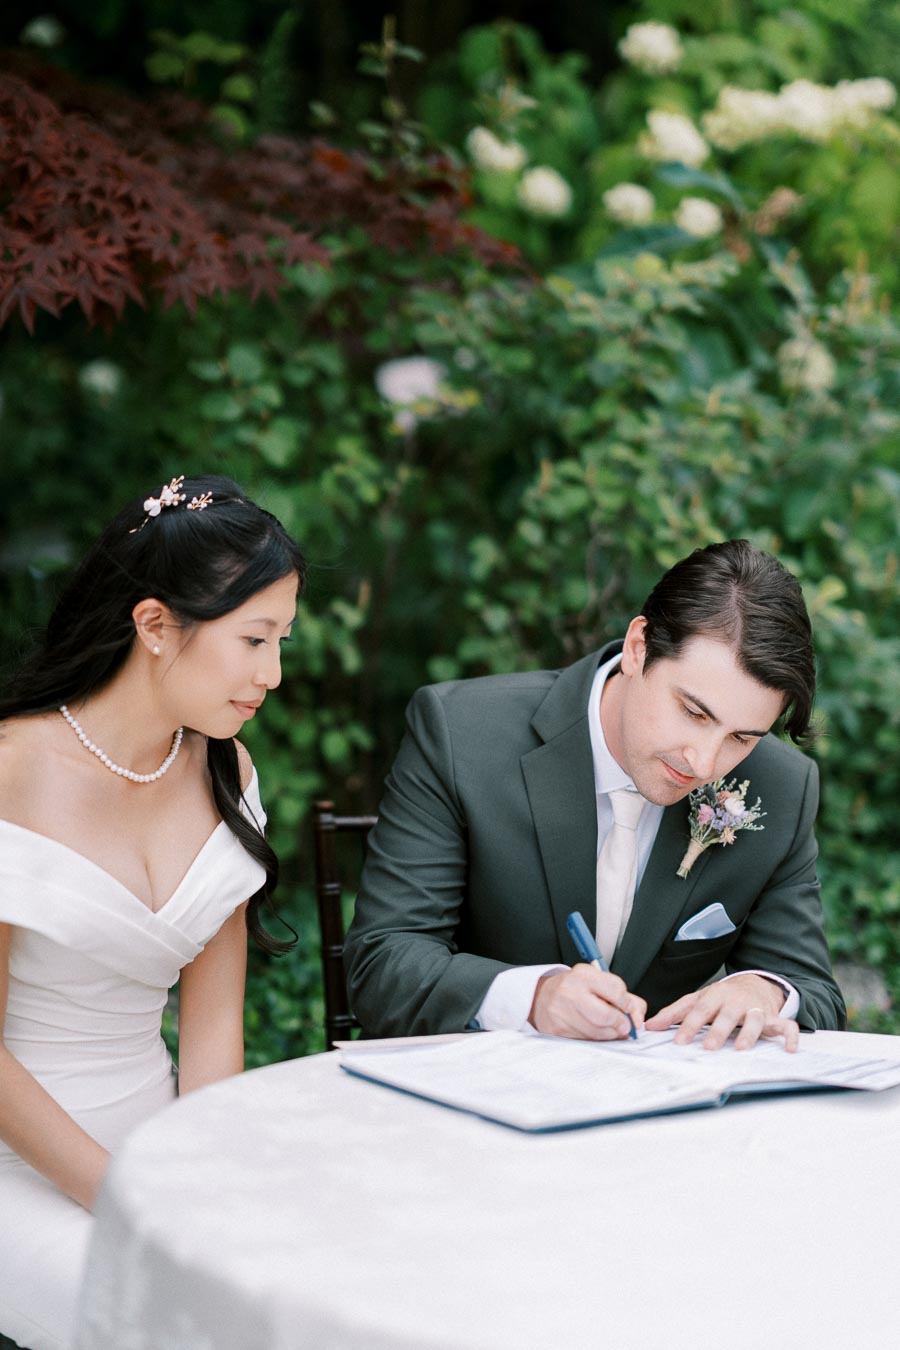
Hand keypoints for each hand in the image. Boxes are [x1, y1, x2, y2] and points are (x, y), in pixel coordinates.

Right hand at [529, 965, 646, 1040]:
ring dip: (610, 1035)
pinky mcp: (557, 1030)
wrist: (542, 998)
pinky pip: (585, 1040)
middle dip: (620, 1024)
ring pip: (597, 1032)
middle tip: (624, 1027)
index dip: (627, 1004)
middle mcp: (570, 990)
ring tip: (610, 1029)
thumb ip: (624, 997)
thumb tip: (637, 1019)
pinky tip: (593, 1032)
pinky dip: (595, 1040)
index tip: (628, 1009)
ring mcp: (561, 1011)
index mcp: (583, 975)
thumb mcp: (597, 983)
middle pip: (606, 1015)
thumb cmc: (575, 990)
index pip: (616, 990)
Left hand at [645, 974, 798, 1051]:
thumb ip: (675, 1013)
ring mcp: (756, 1009)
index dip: (689, 1025)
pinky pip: (787, 1026)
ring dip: (749, 1034)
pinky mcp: (774, 1018)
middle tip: (709, 1048)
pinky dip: (790, 1036)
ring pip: (755, 1020)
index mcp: (715, 996)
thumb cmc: (722, 996)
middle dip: (718, 1031)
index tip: (678, 1041)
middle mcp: (736, 1002)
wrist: (755, 983)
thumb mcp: (698, 999)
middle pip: (726, 1016)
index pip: (700, 1011)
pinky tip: (789, 1049)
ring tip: (741, 1048)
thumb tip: (649, 1026)